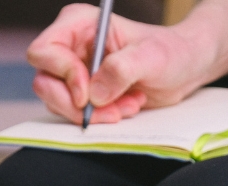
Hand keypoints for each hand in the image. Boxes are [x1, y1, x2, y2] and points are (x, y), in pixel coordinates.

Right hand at [27, 4, 197, 123]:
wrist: (183, 68)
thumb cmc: (170, 52)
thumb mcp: (151, 57)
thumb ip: (122, 69)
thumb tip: (94, 93)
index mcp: (78, 24)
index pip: (44, 52)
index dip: (62, 76)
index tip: (88, 95)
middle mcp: (69, 47)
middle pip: (44, 83)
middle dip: (76, 105)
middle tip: (111, 111)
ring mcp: (72, 71)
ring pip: (57, 102)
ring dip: (93, 113)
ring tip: (127, 105)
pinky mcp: (80, 93)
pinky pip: (73, 113)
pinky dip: (99, 118)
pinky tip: (124, 107)